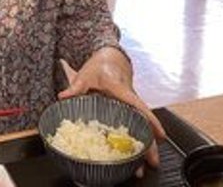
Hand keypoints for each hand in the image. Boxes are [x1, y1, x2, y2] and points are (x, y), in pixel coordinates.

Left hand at [58, 49, 165, 172]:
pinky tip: (135, 156)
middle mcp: (130, 100)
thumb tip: (63, 96)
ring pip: (142, 126)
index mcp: (122, 91)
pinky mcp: (128, 110)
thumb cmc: (101, 65)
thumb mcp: (86, 74)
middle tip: (152, 161)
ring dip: (145, 145)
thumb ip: (76, 85)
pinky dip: (137, 140)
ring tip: (144, 166)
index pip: (139, 107)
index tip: (159, 135)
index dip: (150, 121)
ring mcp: (131, 106)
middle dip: (150, 142)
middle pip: (144, 123)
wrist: (110, 57)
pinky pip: (136, 125)